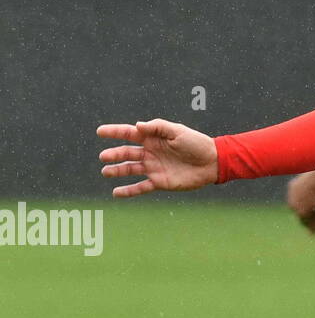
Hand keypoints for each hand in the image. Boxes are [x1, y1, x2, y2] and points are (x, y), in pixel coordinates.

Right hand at [97, 119, 218, 198]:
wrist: (212, 162)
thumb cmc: (197, 143)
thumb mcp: (178, 131)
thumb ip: (158, 127)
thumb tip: (138, 125)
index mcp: (154, 138)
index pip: (130, 133)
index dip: (115, 132)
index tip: (100, 131)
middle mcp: (150, 153)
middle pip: (127, 153)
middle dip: (114, 154)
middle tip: (103, 156)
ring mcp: (154, 168)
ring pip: (130, 169)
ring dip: (117, 171)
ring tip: (105, 171)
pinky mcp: (159, 181)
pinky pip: (140, 187)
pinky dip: (128, 191)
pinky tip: (116, 193)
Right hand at [287, 169, 314, 234]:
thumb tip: (311, 235)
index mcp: (301, 213)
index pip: (305, 222)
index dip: (314, 218)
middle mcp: (292, 206)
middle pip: (300, 212)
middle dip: (308, 209)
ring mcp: (291, 195)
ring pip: (297, 202)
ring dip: (304, 201)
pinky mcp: (291, 186)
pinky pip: (297, 192)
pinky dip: (302, 191)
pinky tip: (310, 187)